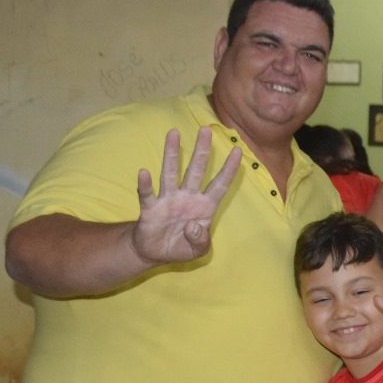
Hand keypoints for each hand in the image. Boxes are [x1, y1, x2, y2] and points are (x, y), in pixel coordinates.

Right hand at [131, 128, 241, 265]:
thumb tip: (194, 226)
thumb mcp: (198, 250)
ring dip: (172, 154)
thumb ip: (200, 240)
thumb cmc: (181, 246)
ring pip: (171, 172)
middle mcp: (187, 197)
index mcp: (204, 206)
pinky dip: (145, 185)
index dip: (229, 169)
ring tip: (174, 133)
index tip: (238, 150)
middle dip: (201, 150)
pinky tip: (144, 172)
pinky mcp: (150, 208)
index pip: (219, 184)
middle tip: (206, 129)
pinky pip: (148, 194)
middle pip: (196, 170)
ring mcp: (168, 200)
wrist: (155, 253)